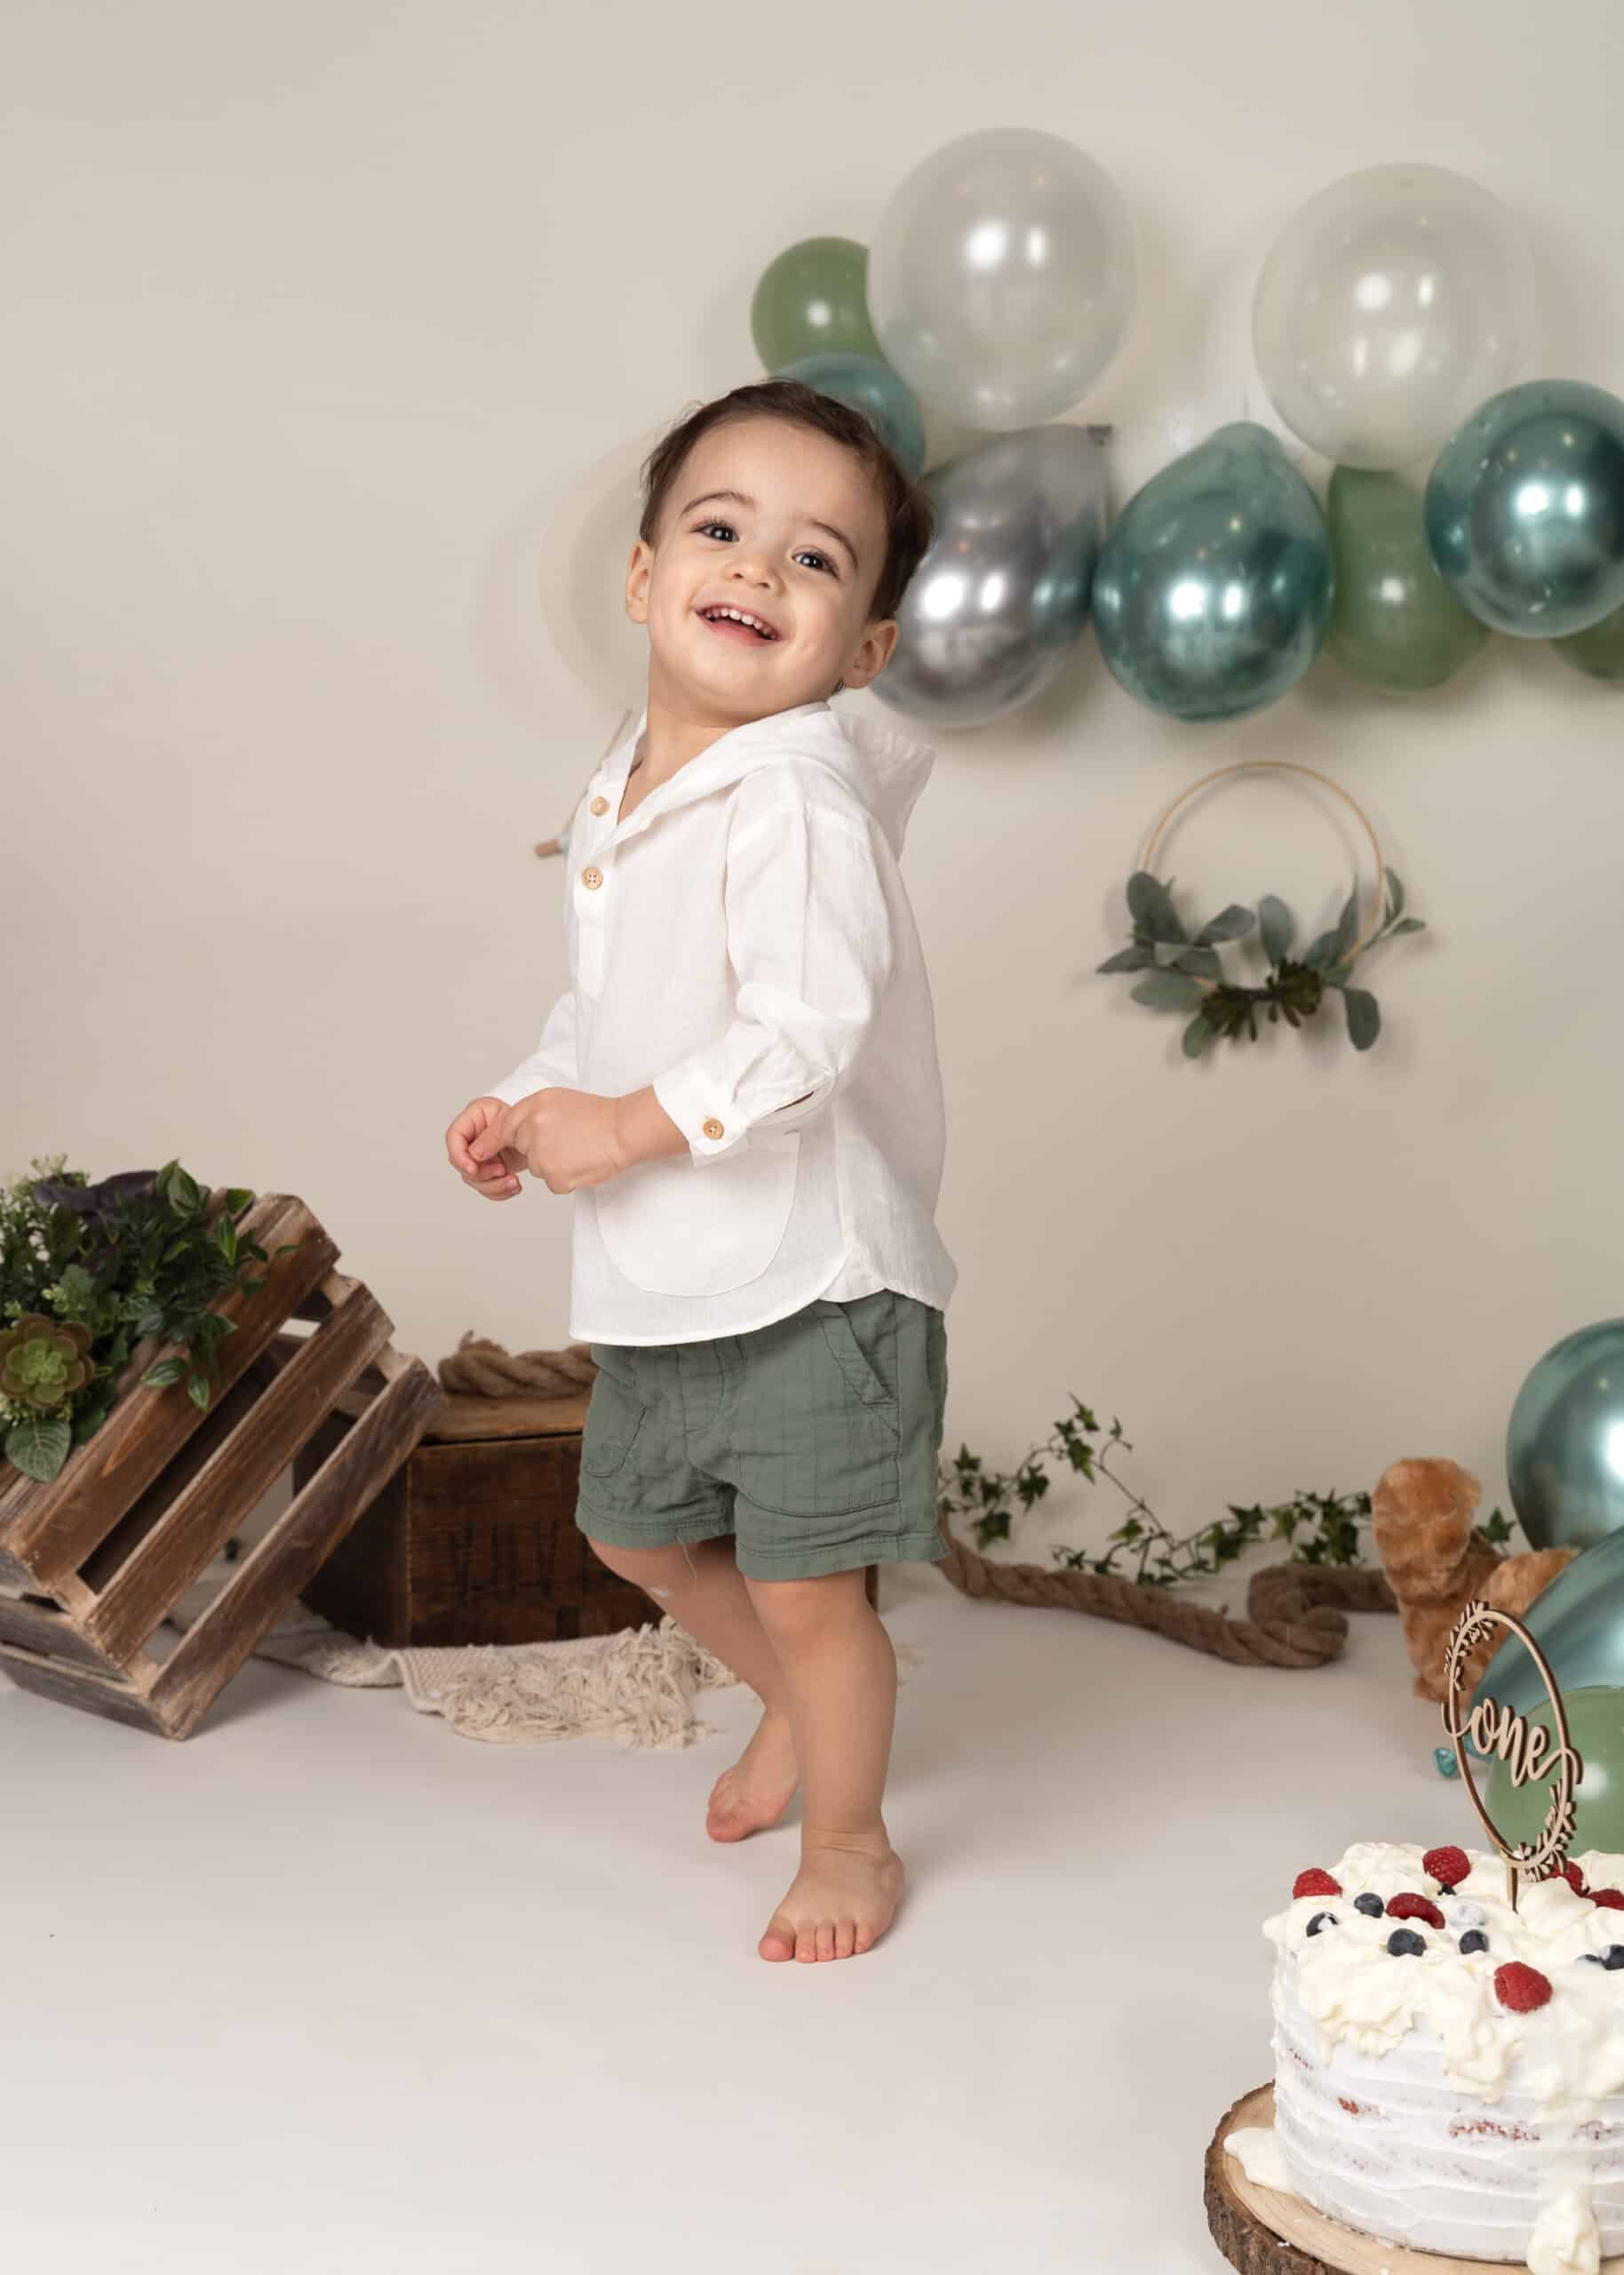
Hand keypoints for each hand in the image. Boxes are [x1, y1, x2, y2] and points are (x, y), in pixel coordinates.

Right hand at [445, 1097, 526, 1201]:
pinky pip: (486, 1187)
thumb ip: (491, 1137)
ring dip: (493, 1185)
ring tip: (513, 1181)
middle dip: (482, 1174)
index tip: (473, 1169)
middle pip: (462, 1162)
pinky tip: (513, 1186)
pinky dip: (500, 1191)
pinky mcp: (490, 1170)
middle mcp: (473, 1137)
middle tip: (501, 1171)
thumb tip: (475, 1156)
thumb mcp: (510, 1124)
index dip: (459, 1156)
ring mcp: (481, 1155)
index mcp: (474, 1117)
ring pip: (473, 1179)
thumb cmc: (529, 1122)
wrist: (543, 1136)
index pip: (454, 1137)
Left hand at [468, 1087, 626, 1193]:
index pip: (499, 1131)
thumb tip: (506, 1137)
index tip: (476, 1154)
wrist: (623, 1131)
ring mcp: (543, 1159)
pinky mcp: (556, 1180)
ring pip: (538, 1168)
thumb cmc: (595, 1115)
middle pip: (522, 1152)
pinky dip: (566, 1176)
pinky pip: (553, 1182)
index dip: (488, 1143)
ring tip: (578, 1148)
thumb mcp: (556, 1100)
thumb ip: (527, 1115)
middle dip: (538, 1149)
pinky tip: (582, 1162)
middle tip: (567, 1138)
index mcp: (531, 1111)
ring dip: (554, 1163)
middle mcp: (532, 1134)